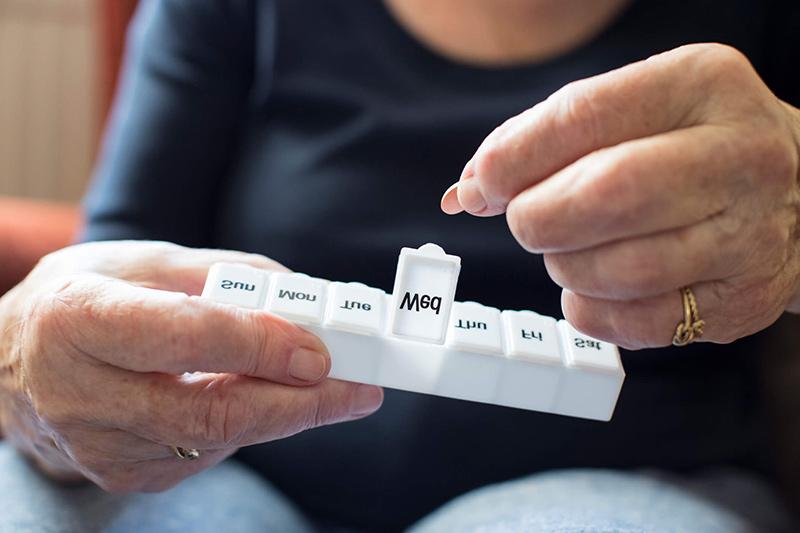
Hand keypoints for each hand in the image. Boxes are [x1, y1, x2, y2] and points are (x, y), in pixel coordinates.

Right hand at [0, 241, 381, 491]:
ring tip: (330, 388)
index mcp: (81, 319)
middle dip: (301, 404)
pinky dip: (248, 426)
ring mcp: (101, 445)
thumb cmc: (82, 300)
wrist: (13, 364)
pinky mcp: (122, 473)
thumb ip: (222, 274)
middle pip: (212, 409)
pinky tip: (264, 400)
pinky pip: (206, 452)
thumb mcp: (141, 261)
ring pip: (218, 436)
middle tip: (359, 391)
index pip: (185, 337)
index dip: (261, 346)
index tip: (322, 351)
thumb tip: (300, 293)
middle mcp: (82, 391)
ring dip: (285, 414)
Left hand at [442, 43, 799, 348]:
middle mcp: (738, 157)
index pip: (584, 117)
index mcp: (699, 85)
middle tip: (526, 220)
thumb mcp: (630, 111)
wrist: (797, 192)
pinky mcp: (741, 302)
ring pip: (619, 269)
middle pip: (605, 197)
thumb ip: (543, 139)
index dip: (513, 159)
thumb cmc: (687, 146)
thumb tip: (467, 192)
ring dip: (565, 266)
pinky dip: (590, 309)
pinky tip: (591, 286)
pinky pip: (636, 322)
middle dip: (537, 218)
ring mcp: (750, 235)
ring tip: (569, 249)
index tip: (481, 186)